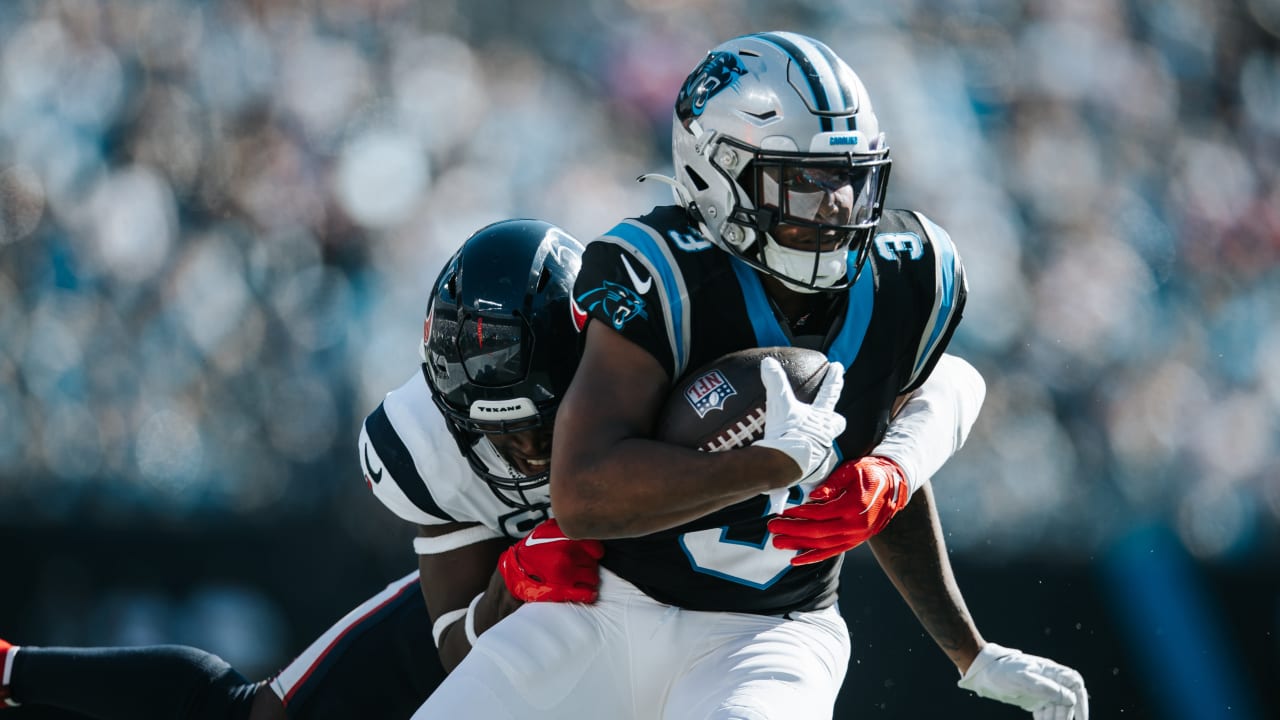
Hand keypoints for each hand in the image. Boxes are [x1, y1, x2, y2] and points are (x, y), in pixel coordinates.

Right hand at [498, 519, 604, 602]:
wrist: (512, 572)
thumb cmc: (529, 551)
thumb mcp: (546, 530)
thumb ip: (564, 527)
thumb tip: (582, 524)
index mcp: (565, 538)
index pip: (595, 546)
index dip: (594, 552)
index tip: (592, 554)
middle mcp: (566, 554)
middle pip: (594, 563)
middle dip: (588, 565)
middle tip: (580, 566)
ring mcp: (565, 573)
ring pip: (592, 577)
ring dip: (588, 578)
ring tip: (579, 578)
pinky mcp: (561, 590)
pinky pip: (586, 593)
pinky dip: (589, 594)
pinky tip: (587, 592)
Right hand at [753, 357, 845, 483]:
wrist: (784, 466)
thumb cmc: (787, 434)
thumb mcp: (779, 404)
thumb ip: (775, 382)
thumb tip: (768, 362)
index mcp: (820, 417)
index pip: (829, 393)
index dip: (834, 379)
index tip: (838, 367)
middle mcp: (824, 434)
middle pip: (837, 423)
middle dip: (834, 419)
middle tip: (829, 416)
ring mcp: (819, 452)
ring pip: (823, 443)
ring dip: (816, 440)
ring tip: (803, 440)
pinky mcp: (811, 468)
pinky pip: (810, 461)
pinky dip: (803, 459)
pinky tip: (791, 460)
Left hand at [767, 456, 908, 563]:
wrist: (895, 484)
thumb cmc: (870, 472)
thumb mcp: (851, 470)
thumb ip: (832, 483)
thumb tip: (812, 496)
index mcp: (854, 505)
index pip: (821, 513)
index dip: (800, 513)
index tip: (783, 511)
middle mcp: (856, 525)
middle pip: (818, 532)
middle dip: (792, 531)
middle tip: (772, 528)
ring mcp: (858, 536)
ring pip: (823, 545)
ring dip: (799, 545)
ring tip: (778, 543)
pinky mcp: (857, 541)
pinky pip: (833, 552)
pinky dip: (814, 557)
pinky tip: (797, 559)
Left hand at [957, 642, 1087, 719]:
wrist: (982, 672)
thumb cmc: (1002, 671)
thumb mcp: (1022, 678)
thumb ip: (1045, 687)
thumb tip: (1069, 697)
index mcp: (1050, 671)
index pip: (1074, 684)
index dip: (1082, 702)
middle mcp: (1049, 680)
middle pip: (1066, 702)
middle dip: (1064, 717)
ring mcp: (1042, 691)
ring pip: (1056, 710)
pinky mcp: (1033, 699)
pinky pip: (1045, 713)